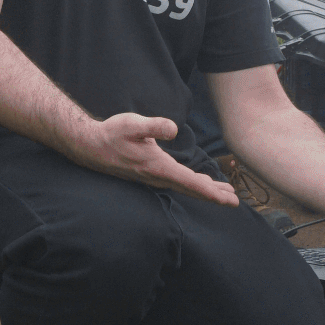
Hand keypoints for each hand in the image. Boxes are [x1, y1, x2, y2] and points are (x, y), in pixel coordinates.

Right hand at [76, 112, 239, 205]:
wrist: (89, 146)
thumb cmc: (112, 133)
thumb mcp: (133, 124)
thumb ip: (154, 126)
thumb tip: (173, 129)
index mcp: (158, 167)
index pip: (191, 183)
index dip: (212, 192)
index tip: (230, 200)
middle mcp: (157, 177)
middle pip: (192, 189)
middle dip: (214, 196)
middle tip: (235, 201)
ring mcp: (153, 178)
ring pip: (185, 187)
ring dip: (205, 190)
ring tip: (224, 192)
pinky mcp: (150, 174)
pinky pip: (177, 183)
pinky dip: (192, 185)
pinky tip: (199, 182)